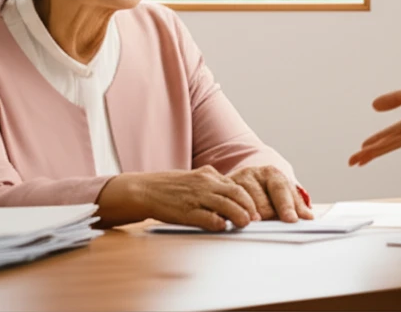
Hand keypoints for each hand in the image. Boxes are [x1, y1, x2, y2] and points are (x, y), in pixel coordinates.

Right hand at [128, 166, 259, 230]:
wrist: (144, 190)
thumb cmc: (169, 187)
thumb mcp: (193, 179)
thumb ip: (211, 186)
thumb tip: (230, 198)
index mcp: (208, 174)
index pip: (237, 186)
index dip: (249, 199)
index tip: (255, 210)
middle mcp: (205, 183)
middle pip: (237, 194)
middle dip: (249, 207)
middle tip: (256, 219)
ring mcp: (196, 197)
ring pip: (227, 205)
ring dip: (240, 216)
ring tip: (245, 224)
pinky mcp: (187, 211)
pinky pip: (208, 217)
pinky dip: (219, 223)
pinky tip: (223, 227)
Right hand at [229, 165, 313, 222]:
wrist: (239, 182)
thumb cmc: (264, 192)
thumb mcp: (280, 194)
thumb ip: (295, 204)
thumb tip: (308, 217)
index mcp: (271, 173)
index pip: (281, 189)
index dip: (286, 205)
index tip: (292, 219)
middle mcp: (252, 173)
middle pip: (263, 201)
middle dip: (268, 216)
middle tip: (270, 226)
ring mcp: (235, 180)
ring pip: (245, 205)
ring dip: (249, 218)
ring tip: (250, 224)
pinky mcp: (221, 190)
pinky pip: (228, 206)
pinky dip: (232, 217)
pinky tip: (233, 222)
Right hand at [349, 67, 400, 166]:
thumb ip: (397, 98)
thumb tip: (373, 106)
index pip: (396, 136)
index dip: (378, 144)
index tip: (362, 152)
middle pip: (391, 143)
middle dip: (371, 154)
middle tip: (351, 163)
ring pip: (392, 141)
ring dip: (372, 151)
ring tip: (355, 160)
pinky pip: (398, 130)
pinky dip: (383, 138)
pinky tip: (369, 145)